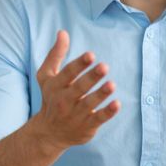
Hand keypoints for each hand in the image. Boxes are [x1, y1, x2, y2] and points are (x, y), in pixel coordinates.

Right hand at [31, 30, 120, 151]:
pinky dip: (107, 113)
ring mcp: (75, 115)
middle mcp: (64, 100)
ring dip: (100, 94)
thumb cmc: (51, 98)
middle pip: (79, 88)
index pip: (68, 73)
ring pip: (89, 104)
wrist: (48, 133)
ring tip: (111, 84)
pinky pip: (97, 119)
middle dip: (91, 77)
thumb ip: (56, 54)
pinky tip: (117, 104)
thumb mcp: (47, 76)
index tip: (91, 55)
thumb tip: (63, 32)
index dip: (79, 64)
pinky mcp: (86, 127)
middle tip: (104, 66)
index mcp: (55, 86)